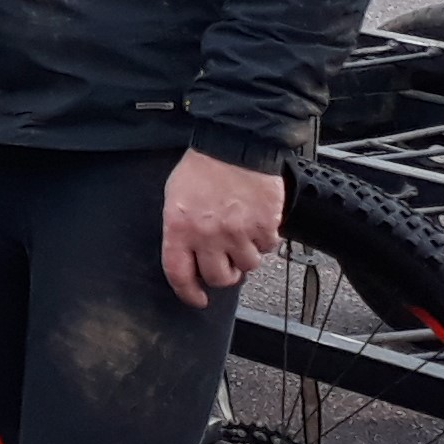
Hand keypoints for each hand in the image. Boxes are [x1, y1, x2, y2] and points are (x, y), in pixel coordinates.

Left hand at [161, 149, 285, 308]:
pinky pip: (268, 248)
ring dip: (246, 257)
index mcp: (180, 228)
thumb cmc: (203, 167)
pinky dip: (264, 241)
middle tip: (226, 265)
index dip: (188, 293)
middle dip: (223, 276)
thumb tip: (188, 254)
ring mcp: (239, 233)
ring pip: (248, 266)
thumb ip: (180, 228)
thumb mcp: (175, 197)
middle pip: (218, 278)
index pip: (179, 273)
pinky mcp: (265, 227)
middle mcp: (208, 236)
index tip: (196, 299)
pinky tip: (257, 223)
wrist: (236, 145)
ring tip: (242, 237)